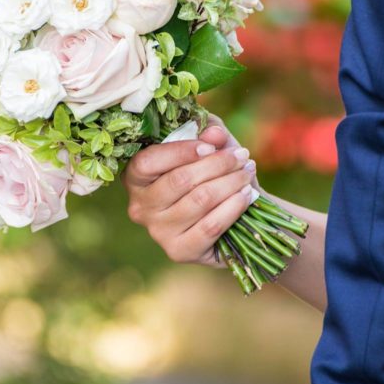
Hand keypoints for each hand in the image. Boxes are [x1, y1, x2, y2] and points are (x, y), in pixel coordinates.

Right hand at [121, 114, 258, 266]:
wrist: (232, 218)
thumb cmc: (212, 175)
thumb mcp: (208, 146)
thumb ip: (208, 132)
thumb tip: (214, 134)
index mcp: (136, 179)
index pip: (147, 162)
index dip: (180, 151)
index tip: (211, 146)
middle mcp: (140, 208)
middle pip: (179, 180)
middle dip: (217, 164)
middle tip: (242, 155)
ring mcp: (158, 233)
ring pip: (199, 200)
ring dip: (231, 182)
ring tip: (248, 172)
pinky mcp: (179, 251)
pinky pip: (210, 226)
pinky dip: (233, 207)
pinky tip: (247, 195)